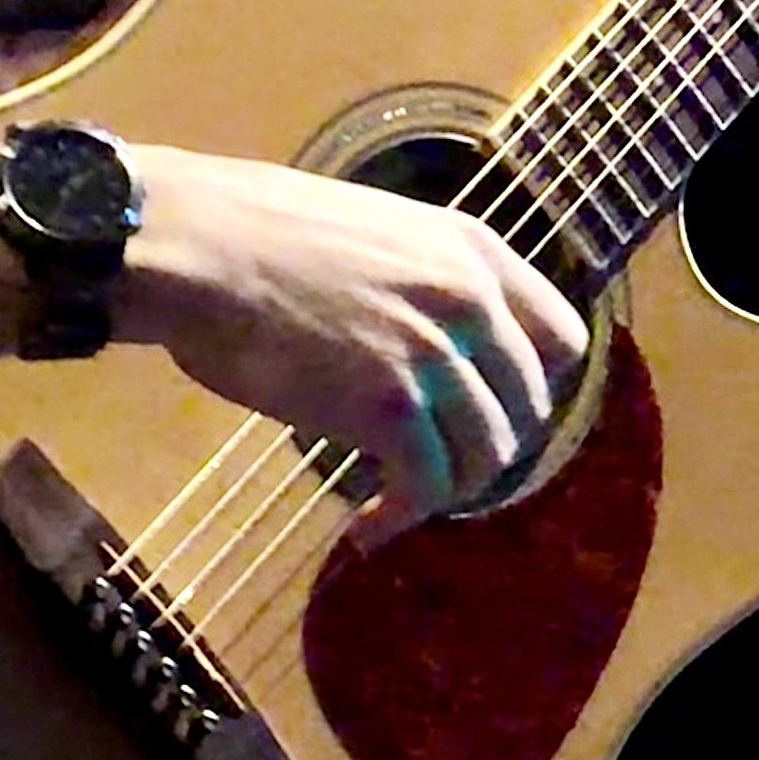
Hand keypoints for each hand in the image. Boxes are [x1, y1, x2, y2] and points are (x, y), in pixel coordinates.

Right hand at [114, 146, 587, 534]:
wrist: (198, 245)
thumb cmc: (255, 232)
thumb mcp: (373, 231)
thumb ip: (420, 281)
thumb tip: (428, 343)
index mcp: (470, 248)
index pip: (560, 336)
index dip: (531, 386)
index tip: (493, 410)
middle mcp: (468, 299)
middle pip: (527, 407)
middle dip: (487, 449)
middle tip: (440, 470)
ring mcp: (432, 352)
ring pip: (487, 455)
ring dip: (448, 489)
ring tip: (400, 500)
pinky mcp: (387, 405)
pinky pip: (427, 486)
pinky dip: (401, 518)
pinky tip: (369, 528)